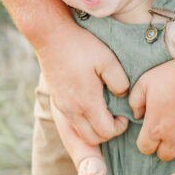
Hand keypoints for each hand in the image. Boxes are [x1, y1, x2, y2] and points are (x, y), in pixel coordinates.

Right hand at [38, 24, 129, 145]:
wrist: (50, 36)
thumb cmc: (81, 46)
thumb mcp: (108, 59)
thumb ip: (120, 81)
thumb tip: (123, 96)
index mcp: (86, 102)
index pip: (106, 132)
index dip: (120, 127)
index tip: (125, 114)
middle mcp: (72, 109)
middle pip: (92, 138)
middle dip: (108, 132)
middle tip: (116, 116)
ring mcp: (62, 106)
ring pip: (80, 133)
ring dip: (95, 129)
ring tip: (104, 112)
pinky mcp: (56, 100)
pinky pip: (72, 122)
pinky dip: (84, 123)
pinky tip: (91, 106)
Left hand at [128, 56, 174, 160]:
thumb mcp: (146, 81)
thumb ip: (135, 100)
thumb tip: (137, 114)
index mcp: (154, 127)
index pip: (144, 148)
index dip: (145, 142)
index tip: (150, 132)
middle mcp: (172, 138)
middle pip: (163, 155)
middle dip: (161, 146)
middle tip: (165, 132)